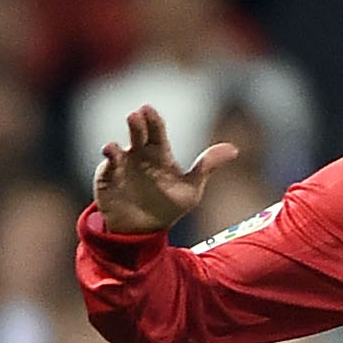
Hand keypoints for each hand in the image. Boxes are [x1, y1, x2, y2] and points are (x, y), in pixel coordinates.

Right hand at [92, 105, 239, 234]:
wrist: (143, 232)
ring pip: (119, 148)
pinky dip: (109, 157)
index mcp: (158, 153)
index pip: (156, 131)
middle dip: (137, 123)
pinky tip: (111, 151)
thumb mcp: (192, 189)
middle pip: (137, 134)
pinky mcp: (108, 179)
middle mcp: (139, 155)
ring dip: (120, 139)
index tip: (149, 110)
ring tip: (121, 137)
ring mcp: (122, 166)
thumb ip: (207, 167)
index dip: (153, 120)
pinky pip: (108, 166)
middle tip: (138, 114)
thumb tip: (234, 149)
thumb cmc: (168, 208)